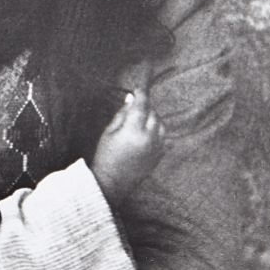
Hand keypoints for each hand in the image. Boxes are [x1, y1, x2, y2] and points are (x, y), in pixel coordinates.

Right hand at [91, 88, 164, 205]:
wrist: (113, 182)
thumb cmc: (106, 155)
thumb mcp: (109, 132)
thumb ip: (122, 114)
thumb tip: (131, 98)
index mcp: (133, 130)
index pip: (142, 105)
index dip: (141, 94)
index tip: (139, 88)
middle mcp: (149, 138)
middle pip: (153, 113)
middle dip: (145, 107)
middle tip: (134, 108)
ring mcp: (157, 147)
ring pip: (160, 124)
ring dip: (152, 118)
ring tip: (139, 122)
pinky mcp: (160, 154)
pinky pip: (162, 136)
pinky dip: (155, 130)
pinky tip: (144, 134)